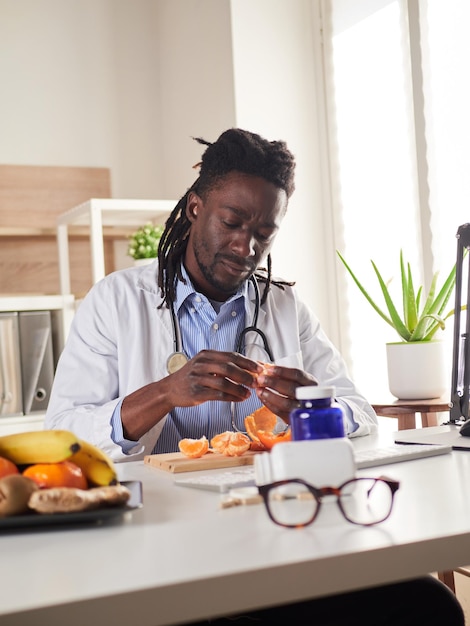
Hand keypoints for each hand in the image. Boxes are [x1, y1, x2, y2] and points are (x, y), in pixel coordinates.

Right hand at [122, 350, 261, 441]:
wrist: (170, 389)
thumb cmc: (192, 377)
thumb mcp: (205, 364)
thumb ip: (224, 364)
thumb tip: (250, 368)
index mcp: (207, 354)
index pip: (231, 356)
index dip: (248, 362)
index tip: (260, 368)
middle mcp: (201, 364)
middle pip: (229, 368)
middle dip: (246, 375)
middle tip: (257, 382)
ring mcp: (197, 378)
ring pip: (224, 382)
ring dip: (239, 388)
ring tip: (249, 393)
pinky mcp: (196, 392)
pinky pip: (217, 395)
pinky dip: (231, 397)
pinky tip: (239, 399)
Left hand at [255, 365, 317, 421]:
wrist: (308, 409)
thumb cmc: (299, 390)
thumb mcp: (295, 379)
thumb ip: (279, 373)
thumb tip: (261, 365)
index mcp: (310, 382)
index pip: (297, 374)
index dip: (282, 371)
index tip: (269, 369)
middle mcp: (309, 396)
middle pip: (292, 388)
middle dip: (274, 383)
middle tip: (260, 379)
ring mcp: (302, 409)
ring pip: (286, 402)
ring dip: (270, 395)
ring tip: (259, 390)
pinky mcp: (294, 419)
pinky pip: (280, 412)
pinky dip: (269, 404)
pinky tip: (262, 398)